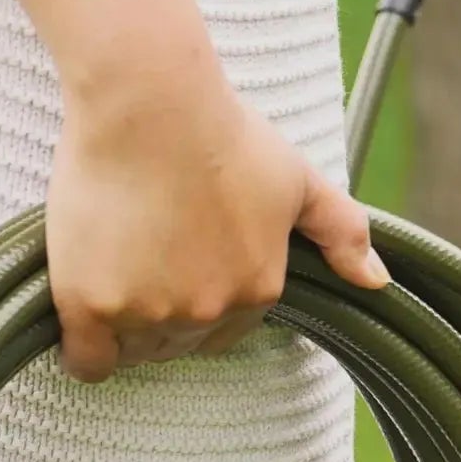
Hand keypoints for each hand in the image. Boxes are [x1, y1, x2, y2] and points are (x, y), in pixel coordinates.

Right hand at [47, 47, 386, 384]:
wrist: (147, 100)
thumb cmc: (220, 129)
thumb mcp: (298, 178)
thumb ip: (342, 230)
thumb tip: (377, 281)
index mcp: (257, 289)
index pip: (224, 332)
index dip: (199, 302)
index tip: (177, 264)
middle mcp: (207, 310)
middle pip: (177, 344)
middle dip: (163, 315)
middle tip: (140, 258)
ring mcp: (148, 311)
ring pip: (134, 350)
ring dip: (123, 327)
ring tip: (110, 269)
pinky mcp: (91, 304)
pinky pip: (87, 362)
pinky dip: (84, 352)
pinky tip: (82, 324)